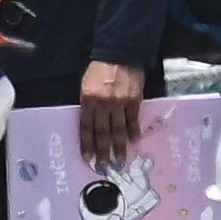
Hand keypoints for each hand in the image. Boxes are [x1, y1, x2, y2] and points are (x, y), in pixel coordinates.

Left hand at [76, 57, 146, 195]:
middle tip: (104, 166)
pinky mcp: (134, 100)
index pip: (86, 127)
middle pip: (102, 133)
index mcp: (88, 99)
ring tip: (120, 161)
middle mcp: (103, 103)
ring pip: (118, 130)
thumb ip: (88, 104)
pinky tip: (134, 141)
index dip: (87, 144)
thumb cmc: (100, 70)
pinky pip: (133, 119)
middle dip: (103, 151)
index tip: (88, 158)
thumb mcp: (86, 85)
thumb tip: (90, 125)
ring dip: (119, 147)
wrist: (120, 53)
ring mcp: (120, 102)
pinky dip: (133, 131)